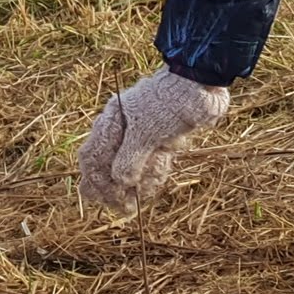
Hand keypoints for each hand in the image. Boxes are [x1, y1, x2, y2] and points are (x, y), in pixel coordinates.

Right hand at [76, 69, 228, 210]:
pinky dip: (149, 174)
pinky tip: (152, 187)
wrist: (200, 85)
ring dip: (132, 184)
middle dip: (113, 187)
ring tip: (136, 202)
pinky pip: (149, 160)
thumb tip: (120, 182)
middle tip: (122, 207)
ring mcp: (142, 133)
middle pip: (108, 162)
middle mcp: (122, 127)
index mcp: (112, 121)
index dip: (95, 180)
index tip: (108, 200)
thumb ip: (130, 158)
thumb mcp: (146, 133)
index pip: (93, 155)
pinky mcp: (160, 137)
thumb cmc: (169, 103)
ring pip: (129, 164)